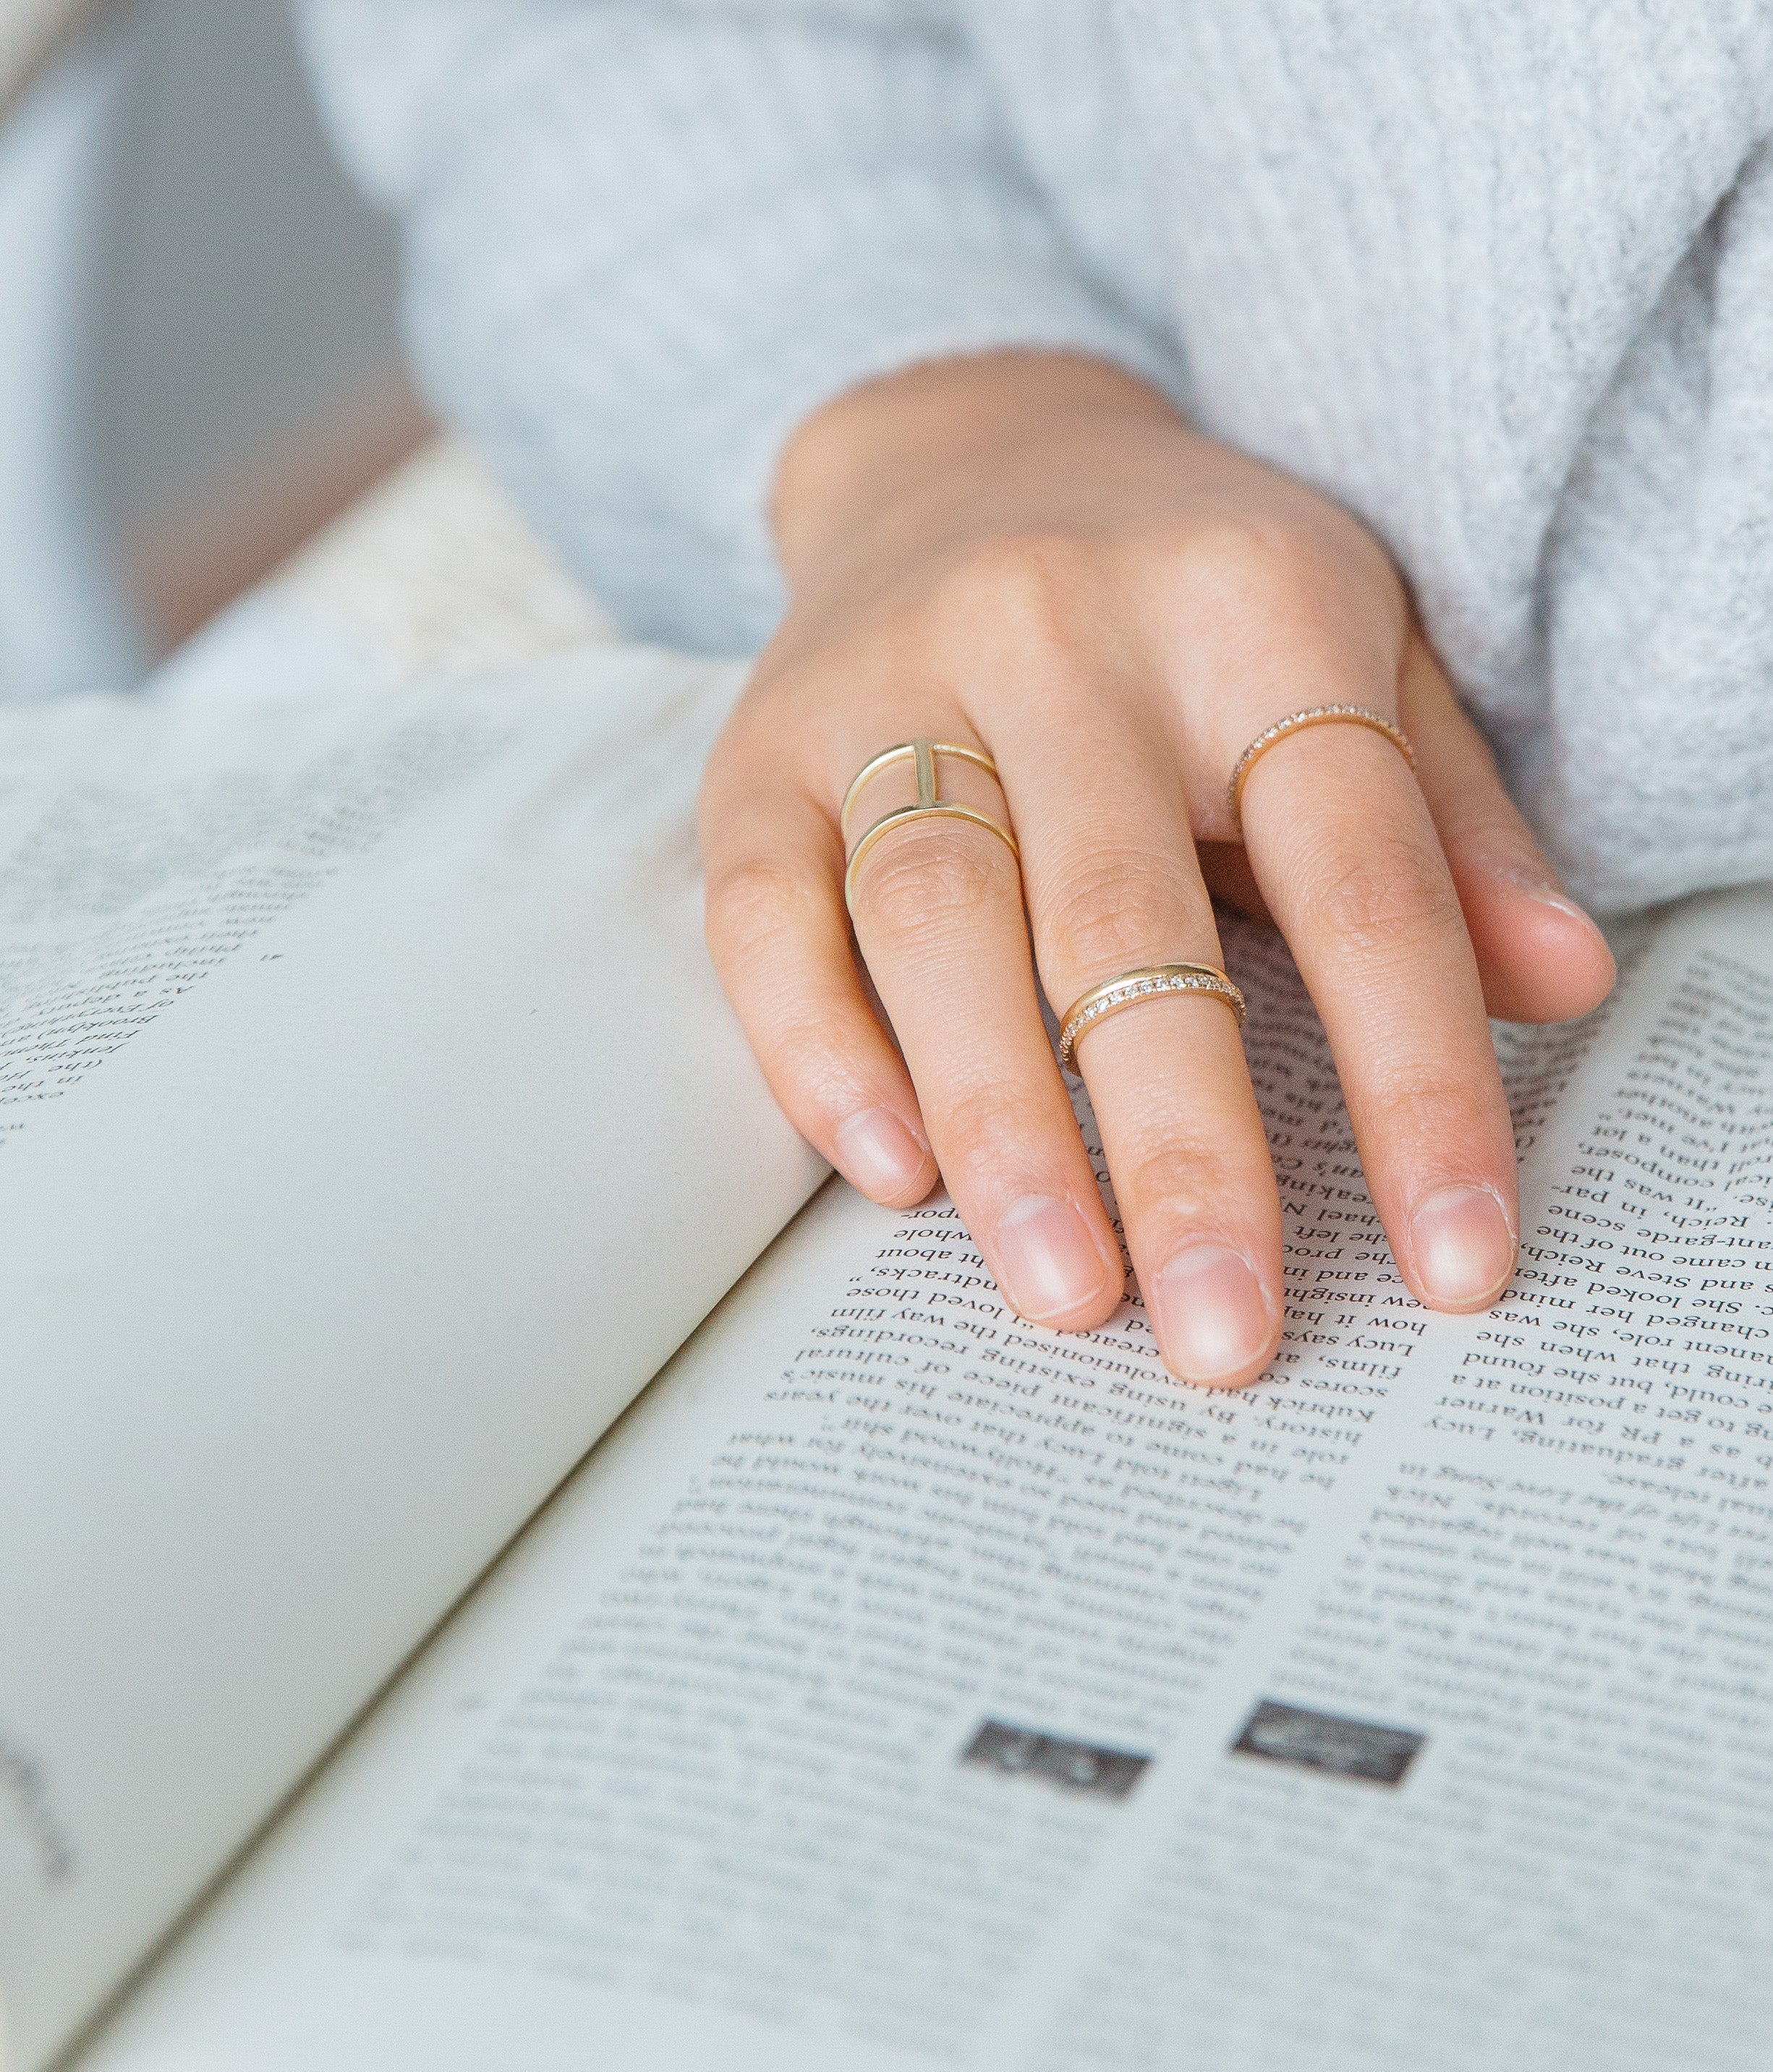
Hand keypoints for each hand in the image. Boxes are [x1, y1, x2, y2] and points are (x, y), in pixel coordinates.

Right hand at [700, 353, 1614, 1385]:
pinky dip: (819, 1050)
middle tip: (1224, 1336)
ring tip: (1066, 1293)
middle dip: (1184, 1151)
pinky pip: (763, 913)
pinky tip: (890, 1175)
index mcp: (1251, 607)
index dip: (1413, 1080)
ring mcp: (888, 687)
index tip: (1455, 1261)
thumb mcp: (1364, 657)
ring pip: (937, 920)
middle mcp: (1060, 632)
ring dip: (1001, 1124)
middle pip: (1124, 920)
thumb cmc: (1193, 598)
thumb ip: (1451, 827)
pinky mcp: (757, 752)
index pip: (1356, 875)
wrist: (963, 450)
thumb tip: (1563, 987)